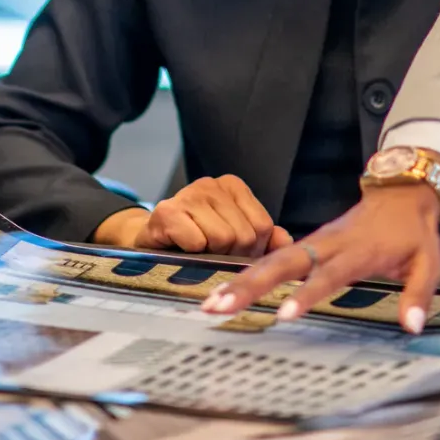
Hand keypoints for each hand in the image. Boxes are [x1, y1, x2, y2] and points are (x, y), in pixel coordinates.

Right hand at [96, 175, 292, 257]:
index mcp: (234, 186)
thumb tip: (286, 241)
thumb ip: (266, 239)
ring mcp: (188, 194)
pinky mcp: (166, 211)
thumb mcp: (235, 236)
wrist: (152, 242)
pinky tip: (181, 248)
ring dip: (210, 255)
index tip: (234, 252)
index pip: (263, 226)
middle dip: (231, 254)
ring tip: (197, 251)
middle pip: (244, 235)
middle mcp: (212, 184)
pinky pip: (196, 242)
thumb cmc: (198, 240)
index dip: (253, 250)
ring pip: (221, 240)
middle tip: (212, 253)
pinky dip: (191, 254)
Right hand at [204, 182, 439, 333]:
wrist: (400, 192)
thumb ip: (418, 294)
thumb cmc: (413, 231)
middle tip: (220, 307)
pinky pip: (274, 259)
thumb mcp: (429, 261)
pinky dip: (248, 274)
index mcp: (357, 250)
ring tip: (211, 305)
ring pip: (271, 260)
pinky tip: (227, 292)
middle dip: (251, 286)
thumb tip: (413, 326)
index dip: (307, 294)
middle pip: (283, 264)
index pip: (328, 274)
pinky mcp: (307, 243)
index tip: (283, 315)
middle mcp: (328, 243)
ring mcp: (314, 241)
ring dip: (241, 281)